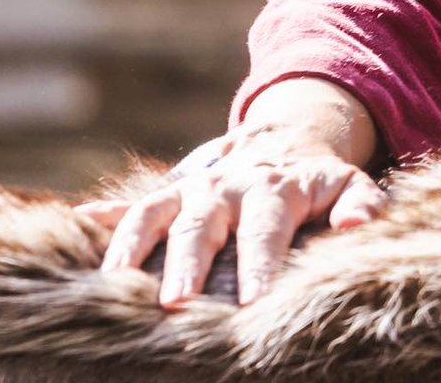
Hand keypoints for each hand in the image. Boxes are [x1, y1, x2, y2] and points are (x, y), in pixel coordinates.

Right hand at [76, 125, 385, 308]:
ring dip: (134, 246)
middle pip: (205, 223)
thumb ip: (359, 202)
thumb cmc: (316, 183)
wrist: (285, 136)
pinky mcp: (164, 196)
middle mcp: (229, 187)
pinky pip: (130, 206)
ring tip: (114, 286)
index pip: (267, 228)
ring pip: (156, 212)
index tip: (249, 303)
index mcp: (277, 189)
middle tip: (176, 302)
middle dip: (189, 263)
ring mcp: (191, 190)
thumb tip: (357, 224)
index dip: (259, 264)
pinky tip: (81, 226)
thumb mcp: (345, 184)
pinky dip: (104, 218)